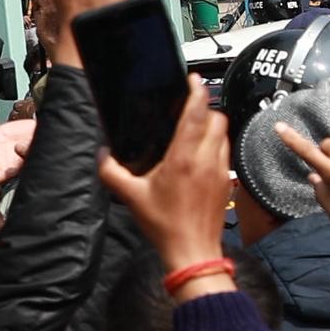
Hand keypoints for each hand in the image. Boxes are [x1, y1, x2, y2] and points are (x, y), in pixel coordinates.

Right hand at [97, 72, 234, 271]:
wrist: (193, 251)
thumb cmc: (164, 225)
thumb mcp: (131, 197)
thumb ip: (112, 173)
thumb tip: (103, 154)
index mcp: (184, 158)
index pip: (197, 113)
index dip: (197, 91)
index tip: (192, 79)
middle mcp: (207, 159)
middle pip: (217, 118)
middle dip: (206, 107)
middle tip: (189, 106)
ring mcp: (220, 170)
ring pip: (224, 133)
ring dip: (212, 125)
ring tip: (194, 126)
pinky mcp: (227, 181)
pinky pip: (226, 151)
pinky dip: (216, 143)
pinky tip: (201, 152)